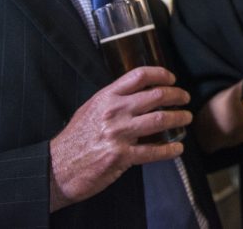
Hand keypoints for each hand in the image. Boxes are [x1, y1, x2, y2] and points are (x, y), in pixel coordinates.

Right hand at [49, 67, 191, 210]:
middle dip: (177, 95)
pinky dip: (170, 150)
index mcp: (106, 97)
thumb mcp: (91, 109)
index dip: (161, 74)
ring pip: (160, 120)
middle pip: (156, 96)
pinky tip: (178, 148)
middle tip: (185, 98)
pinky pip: (153, 151)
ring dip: (179, 118)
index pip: (139, 75)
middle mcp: (114, 111)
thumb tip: (138, 93)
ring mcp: (119, 134)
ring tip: (186, 118)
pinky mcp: (122, 156)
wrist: (56, 167)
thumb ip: (113, 100)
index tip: (172, 78)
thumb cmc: (75, 138)